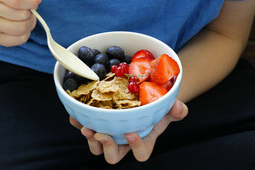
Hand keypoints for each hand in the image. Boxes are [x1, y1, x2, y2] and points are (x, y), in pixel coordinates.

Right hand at [0, 0, 41, 46]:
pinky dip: (26, 33)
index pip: (16, 1)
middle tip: (28, 7)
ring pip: (21, 28)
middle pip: (21, 15)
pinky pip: (20, 39)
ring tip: (26, 16)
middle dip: (31, 11)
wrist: (9, 6)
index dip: (32, 1)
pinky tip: (21, 25)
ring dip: (30, 22)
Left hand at [69, 100, 187, 163]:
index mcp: (142, 141)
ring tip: (87, 128)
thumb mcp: (168, 107)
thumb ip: (176, 110)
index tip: (131, 133)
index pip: (141, 154)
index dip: (136, 148)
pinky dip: (79, 123)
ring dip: (91, 139)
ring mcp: (109, 135)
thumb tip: (179, 108)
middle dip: (107, 147)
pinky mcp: (97, 125)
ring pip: (96, 148)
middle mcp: (123, 143)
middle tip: (103, 135)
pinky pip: (85, 128)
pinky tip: (75, 116)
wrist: (142, 97)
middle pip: (113, 156)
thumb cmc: (157, 106)